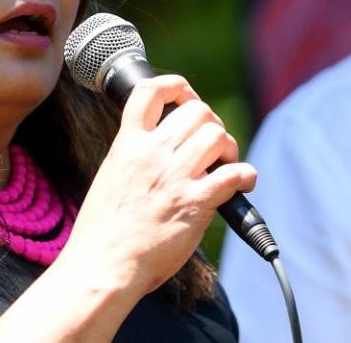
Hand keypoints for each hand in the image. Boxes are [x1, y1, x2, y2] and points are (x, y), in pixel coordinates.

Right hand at [57, 74, 256, 296]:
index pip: (150, 91)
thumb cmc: (104, 228)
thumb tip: (161, 147)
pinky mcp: (195, 203)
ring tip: (224, 166)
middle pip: (197, 111)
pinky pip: (235, 174)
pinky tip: (242, 184)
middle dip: (211, 123)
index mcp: (127, 144)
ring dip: (228, 149)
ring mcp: (174, 177)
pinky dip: (246, 175)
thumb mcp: (111, 175)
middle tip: (211, 146)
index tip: (187, 98)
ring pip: (217, 136)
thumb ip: (135, 156)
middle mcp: (151, 154)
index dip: (176, 86)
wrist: (104, 263)